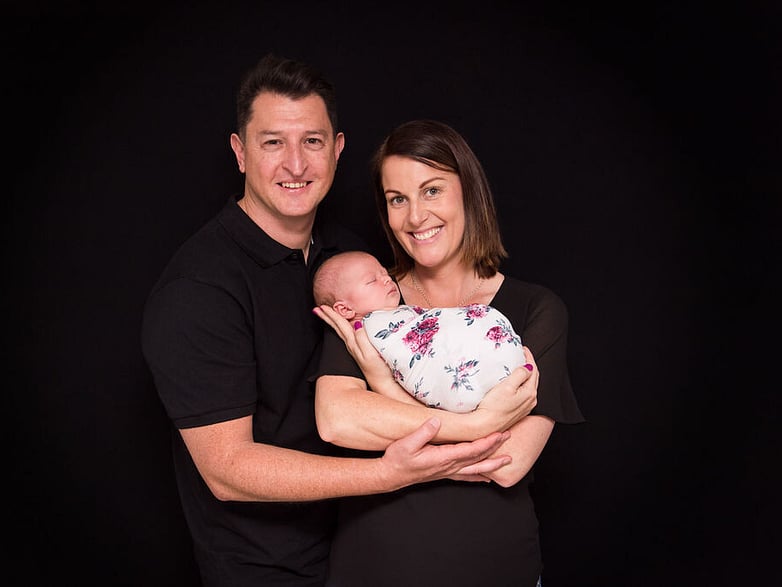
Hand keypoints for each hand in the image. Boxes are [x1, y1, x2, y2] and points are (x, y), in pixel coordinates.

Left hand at [314, 304, 401, 392]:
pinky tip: (346, 327)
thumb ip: (362, 339)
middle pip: (337, 328)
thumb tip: (357, 323)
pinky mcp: (361, 352)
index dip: (332, 315)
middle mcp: (352, 345)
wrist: (383, 384)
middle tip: (317, 308)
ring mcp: (356, 349)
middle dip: (328, 317)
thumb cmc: (379, 369)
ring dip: (334, 322)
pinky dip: (344, 328)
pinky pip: (349, 336)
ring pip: (342, 331)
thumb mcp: (370, 353)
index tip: (322, 307)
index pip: (340, 325)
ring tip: (327, 315)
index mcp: (353, 343)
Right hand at [380, 417, 512, 487]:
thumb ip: (422, 433)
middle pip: (477, 458)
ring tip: (507, 460)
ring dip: (492, 463)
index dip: (486, 442)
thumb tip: (437, 421)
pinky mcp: (444, 473)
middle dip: (495, 448)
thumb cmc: (397, 459)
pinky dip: (478, 476)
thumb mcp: (406, 443)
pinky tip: (487, 478)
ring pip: (475, 468)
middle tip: (509, 437)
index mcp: (443, 457)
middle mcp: (449, 466)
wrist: (390, 475)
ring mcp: (447, 471)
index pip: (470, 450)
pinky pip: (466, 475)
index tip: (499, 434)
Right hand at [471, 346, 538, 433]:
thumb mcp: (507, 386)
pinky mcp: (517, 411)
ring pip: (528, 386)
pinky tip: (514, 382)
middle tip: (521, 355)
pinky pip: (523, 393)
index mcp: (530, 393)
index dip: (529, 357)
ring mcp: (524, 407)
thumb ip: (520, 374)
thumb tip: (528, 366)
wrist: (484, 426)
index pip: (533, 370)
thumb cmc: (494, 407)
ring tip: (517, 366)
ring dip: (525, 375)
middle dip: (529, 365)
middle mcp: (530, 401)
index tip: (523, 349)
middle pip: (533, 378)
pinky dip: (521, 384)